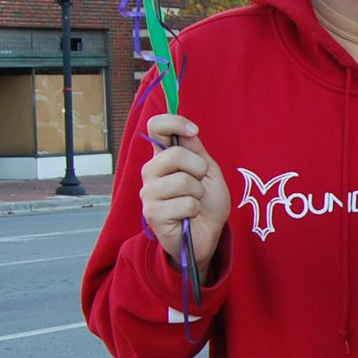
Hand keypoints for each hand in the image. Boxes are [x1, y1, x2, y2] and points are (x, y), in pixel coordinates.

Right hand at [139, 114, 228, 275]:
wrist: (208, 234)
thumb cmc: (206, 202)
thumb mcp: (208, 172)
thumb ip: (196, 151)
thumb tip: (186, 131)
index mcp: (163, 158)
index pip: (156, 127)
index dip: (174, 123)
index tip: (193, 132)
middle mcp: (151, 172)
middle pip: (173, 154)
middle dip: (198, 168)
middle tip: (200, 183)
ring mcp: (148, 193)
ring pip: (182, 181)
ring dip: (198, 192)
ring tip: (194, 201)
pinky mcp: (152, 214)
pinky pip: (184, 203)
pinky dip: (195, 209)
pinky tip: (189, 216)